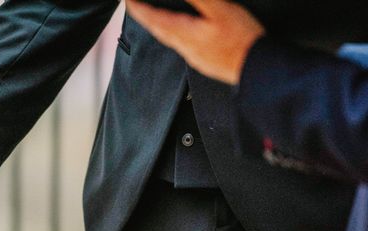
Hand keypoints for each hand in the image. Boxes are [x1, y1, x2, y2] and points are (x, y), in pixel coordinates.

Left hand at [126, 0, 264, 84]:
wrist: (257, 69)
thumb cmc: (242, 40)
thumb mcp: (220, 10)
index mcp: (185, 34)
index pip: (153, 19)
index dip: (139, 8)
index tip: (127, 0)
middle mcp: (185, 48)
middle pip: (157, 30)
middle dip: (144, 16)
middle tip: (135, 5)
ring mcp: (194, 57)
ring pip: (168, 39)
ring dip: (157, 26)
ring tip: (151, 16)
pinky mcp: (204, 62)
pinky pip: (180, 46)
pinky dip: (172, 35)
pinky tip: (178, 33)